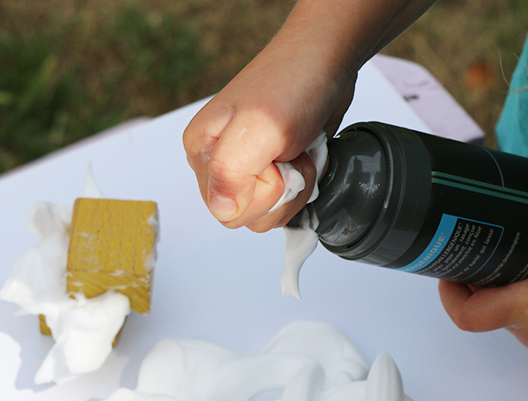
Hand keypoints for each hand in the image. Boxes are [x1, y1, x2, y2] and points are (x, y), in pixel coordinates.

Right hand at [182, 22, 354, 231]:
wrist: (325, 58)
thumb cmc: (291, 83)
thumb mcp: (259, 128)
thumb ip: (230, 173)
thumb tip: (221, 209)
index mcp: (203, 152)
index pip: (226, 211)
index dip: (260, 193)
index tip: (273, 159)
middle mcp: (220, 163)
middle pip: (248, 216)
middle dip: (281, 191)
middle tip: (288, 153)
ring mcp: (247, 166)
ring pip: (271, 212)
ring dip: (297, 186)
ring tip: (298, 150)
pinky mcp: (272, 168)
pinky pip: (286, 200)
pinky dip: (305, 182)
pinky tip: (304, 155)